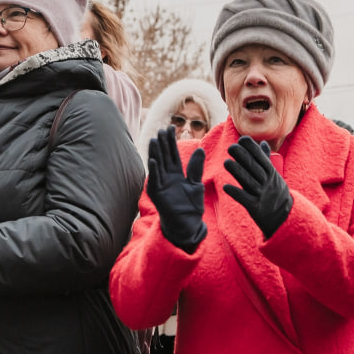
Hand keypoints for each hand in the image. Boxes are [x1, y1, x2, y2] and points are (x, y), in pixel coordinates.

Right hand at [146, 129, 206, 251]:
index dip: (171, 141)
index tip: (171, 127)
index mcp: (176, 175)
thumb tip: (199, 149)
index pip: (173, 154)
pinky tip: (154, 160)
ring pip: (158, 166)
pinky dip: (154, 171)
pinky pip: (155, 181)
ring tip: (155, 139)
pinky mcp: (157, 195)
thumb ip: (195, 168)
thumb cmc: (191, 207)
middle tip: (162, 129)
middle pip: (164, 157)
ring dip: (155, 153)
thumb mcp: (196, 184)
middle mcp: (166, 178)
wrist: (188, 226)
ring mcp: (160, 186)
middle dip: (162, 143)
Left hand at [223, 136, 292, 238]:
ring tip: (226, 163)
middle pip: (255, 168)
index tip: (242, 139)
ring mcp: (262, 195)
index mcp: (272, 174)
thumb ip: (266, 160)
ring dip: (238, 172)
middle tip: (231, 147)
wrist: (284, 217)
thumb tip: (262, 143)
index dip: (252, 148)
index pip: (262, 158)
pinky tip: (226, 187)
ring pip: (249, 182)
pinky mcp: (255, 207)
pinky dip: (236, 193)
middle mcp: (268, 183)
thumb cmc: (275, 192)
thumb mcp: (274, 176)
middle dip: (243, 157)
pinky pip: (245, 199)